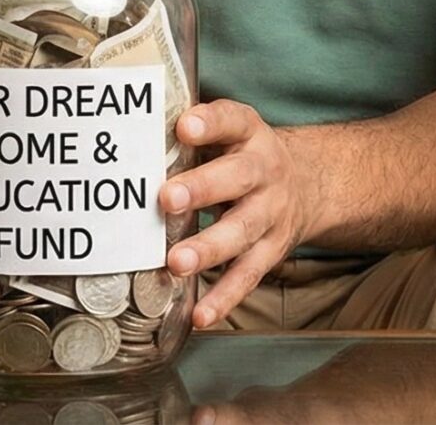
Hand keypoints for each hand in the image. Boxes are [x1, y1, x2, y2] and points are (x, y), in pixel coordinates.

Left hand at [159, 100, 323, 329]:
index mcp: (249, 133)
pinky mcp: (271, 251)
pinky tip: (200, 315)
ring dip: (208, 248)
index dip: (209, 124)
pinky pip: (247, 276)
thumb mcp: (227, 133)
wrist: (307, 185)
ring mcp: (271, 214)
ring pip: (241, 231)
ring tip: (176, 262)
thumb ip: (190, 135)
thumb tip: (128, 140)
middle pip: (238, 179)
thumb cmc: (242, 156)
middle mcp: (265, 172)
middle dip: (202, 189)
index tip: (184, 127)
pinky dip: (224, 298)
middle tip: (166, 198)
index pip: (231, 121)